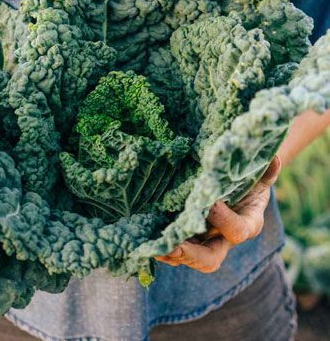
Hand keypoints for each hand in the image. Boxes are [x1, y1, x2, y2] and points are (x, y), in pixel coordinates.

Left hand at [155, 156, 281, 272]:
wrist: (238, 187)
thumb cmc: (248, 179)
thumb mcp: (258, 174)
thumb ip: (265, 170)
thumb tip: (272, 159)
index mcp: (247, 223)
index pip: (238, 230)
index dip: (224, 219)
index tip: (209, 202)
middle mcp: (224, 239)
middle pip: (210, 259)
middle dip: (191, 254)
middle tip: (174, 246)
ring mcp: (204, 242)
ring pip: (189, 259)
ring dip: (171, 255)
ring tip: (154, 248)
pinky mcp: (188, 238)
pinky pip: (175, 252)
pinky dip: (161, 249)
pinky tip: (146, 243)